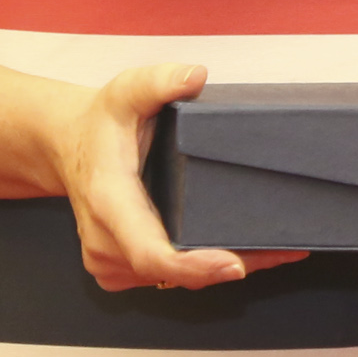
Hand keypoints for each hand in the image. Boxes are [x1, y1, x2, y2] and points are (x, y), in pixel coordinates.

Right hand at [45, 62, 308, 291]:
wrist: (69, 144)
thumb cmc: (102, 120)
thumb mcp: (127, 89)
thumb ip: (159, 80)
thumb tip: (195, 75)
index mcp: (109, 202)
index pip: (151, 253)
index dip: (193, 266)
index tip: (234, 263)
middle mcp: (105, 243)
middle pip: (174, 273)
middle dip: (232, 264)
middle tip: (288, 251)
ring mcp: (110, 262)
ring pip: (175, 281)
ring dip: (225, 268)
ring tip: (280, 250)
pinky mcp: (120, 270)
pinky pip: (168, 279)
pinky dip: (204, 268)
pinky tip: (245, 251)